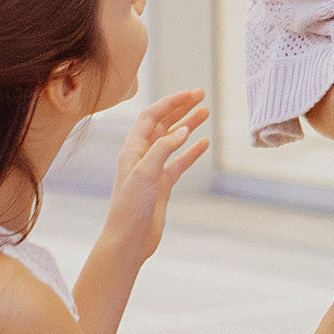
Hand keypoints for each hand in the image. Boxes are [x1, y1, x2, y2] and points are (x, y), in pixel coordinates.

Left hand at [101, 90, 211, 256]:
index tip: (190, 94)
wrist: (128, 240)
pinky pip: (179, 162)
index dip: (170, 103)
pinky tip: (204, 144)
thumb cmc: (130, 207)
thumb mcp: (145, 173)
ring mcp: (153, 170)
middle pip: (162, 124)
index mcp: (132, 149)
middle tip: (200, 96)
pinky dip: (192, 151)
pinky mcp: (162, 185)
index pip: (151, 117)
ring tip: (206, 113)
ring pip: (173, 141)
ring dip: (188, 126)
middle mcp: (142, 156)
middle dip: (180, 108)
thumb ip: (163, 149)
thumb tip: (183, 130)